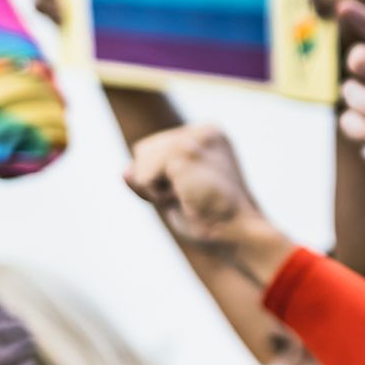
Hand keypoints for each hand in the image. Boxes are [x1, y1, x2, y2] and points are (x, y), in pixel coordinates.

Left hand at [124, 125, 293, 284]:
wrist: (239, 234)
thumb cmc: (214, 219)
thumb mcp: (177, 193)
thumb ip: (149, 178)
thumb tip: (125, 172)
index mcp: (211, 135)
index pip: (156, 148)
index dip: (163, 178)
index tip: (196, 192)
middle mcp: (206, 130)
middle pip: (143, 150)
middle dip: (157, 179)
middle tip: (192, 197)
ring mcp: (196, 138)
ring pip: (141, 159)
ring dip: (157, 188)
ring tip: (190, 197)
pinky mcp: (185, 152)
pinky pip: (143, 176)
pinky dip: (156, 194)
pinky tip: (186, 198)